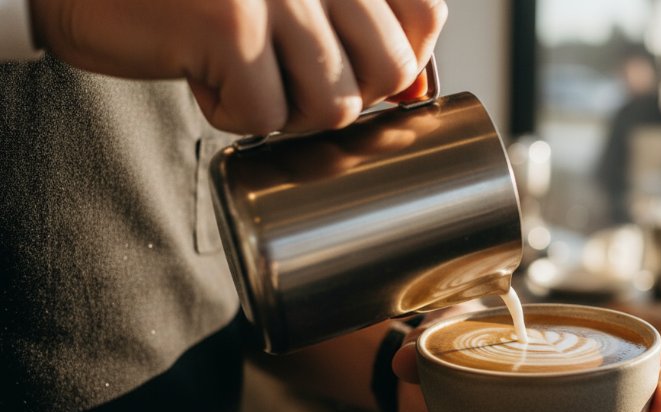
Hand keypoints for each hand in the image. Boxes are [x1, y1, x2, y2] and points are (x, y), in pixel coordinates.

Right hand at [29, 0, 447, 133]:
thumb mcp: (292, 0)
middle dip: (340, 96)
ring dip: (286, 111)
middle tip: (286, 77)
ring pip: (334, 104)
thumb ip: (356, 26)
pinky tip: (200, 73)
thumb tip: (415, 89)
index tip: (354, 69)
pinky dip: (229, 113)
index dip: (401, 61)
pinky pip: (267, 116)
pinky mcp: (231, 23)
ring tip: (243, 75)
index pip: (425, 16)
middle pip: (387, 69)